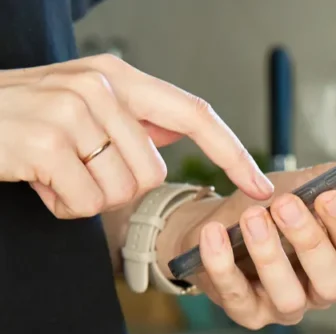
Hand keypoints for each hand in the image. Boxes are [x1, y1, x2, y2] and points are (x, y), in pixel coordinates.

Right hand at [0, 54, 271, 217]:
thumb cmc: (18, 118)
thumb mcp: (78, 102)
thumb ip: (130, 116)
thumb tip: (177, 133)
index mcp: (117, 76)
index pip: (194, 114)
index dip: (233, 152)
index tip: (262, 185)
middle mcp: (100, 86)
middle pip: (152, 171)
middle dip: (114, 185)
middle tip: (70, 167)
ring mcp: (73, 112)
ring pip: (120, 191)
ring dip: (84, 196)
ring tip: (50, 169)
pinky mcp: (48, 144)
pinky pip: (84, 203)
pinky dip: (61, 206)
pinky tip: (36, 180)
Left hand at [157, 159, 335, 329]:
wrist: (210, 224)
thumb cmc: (268, 209)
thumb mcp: (310, 187)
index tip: (329, 196)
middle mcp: (320, 290)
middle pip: (332, 281)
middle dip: (311, 243)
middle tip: (287, 205)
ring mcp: (285, 306)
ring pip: (289, 295)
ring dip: (270, 254)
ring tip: (251, 217)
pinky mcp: (246, 313)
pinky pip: (237, 296)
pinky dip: (223, 264)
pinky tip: (215, 234)